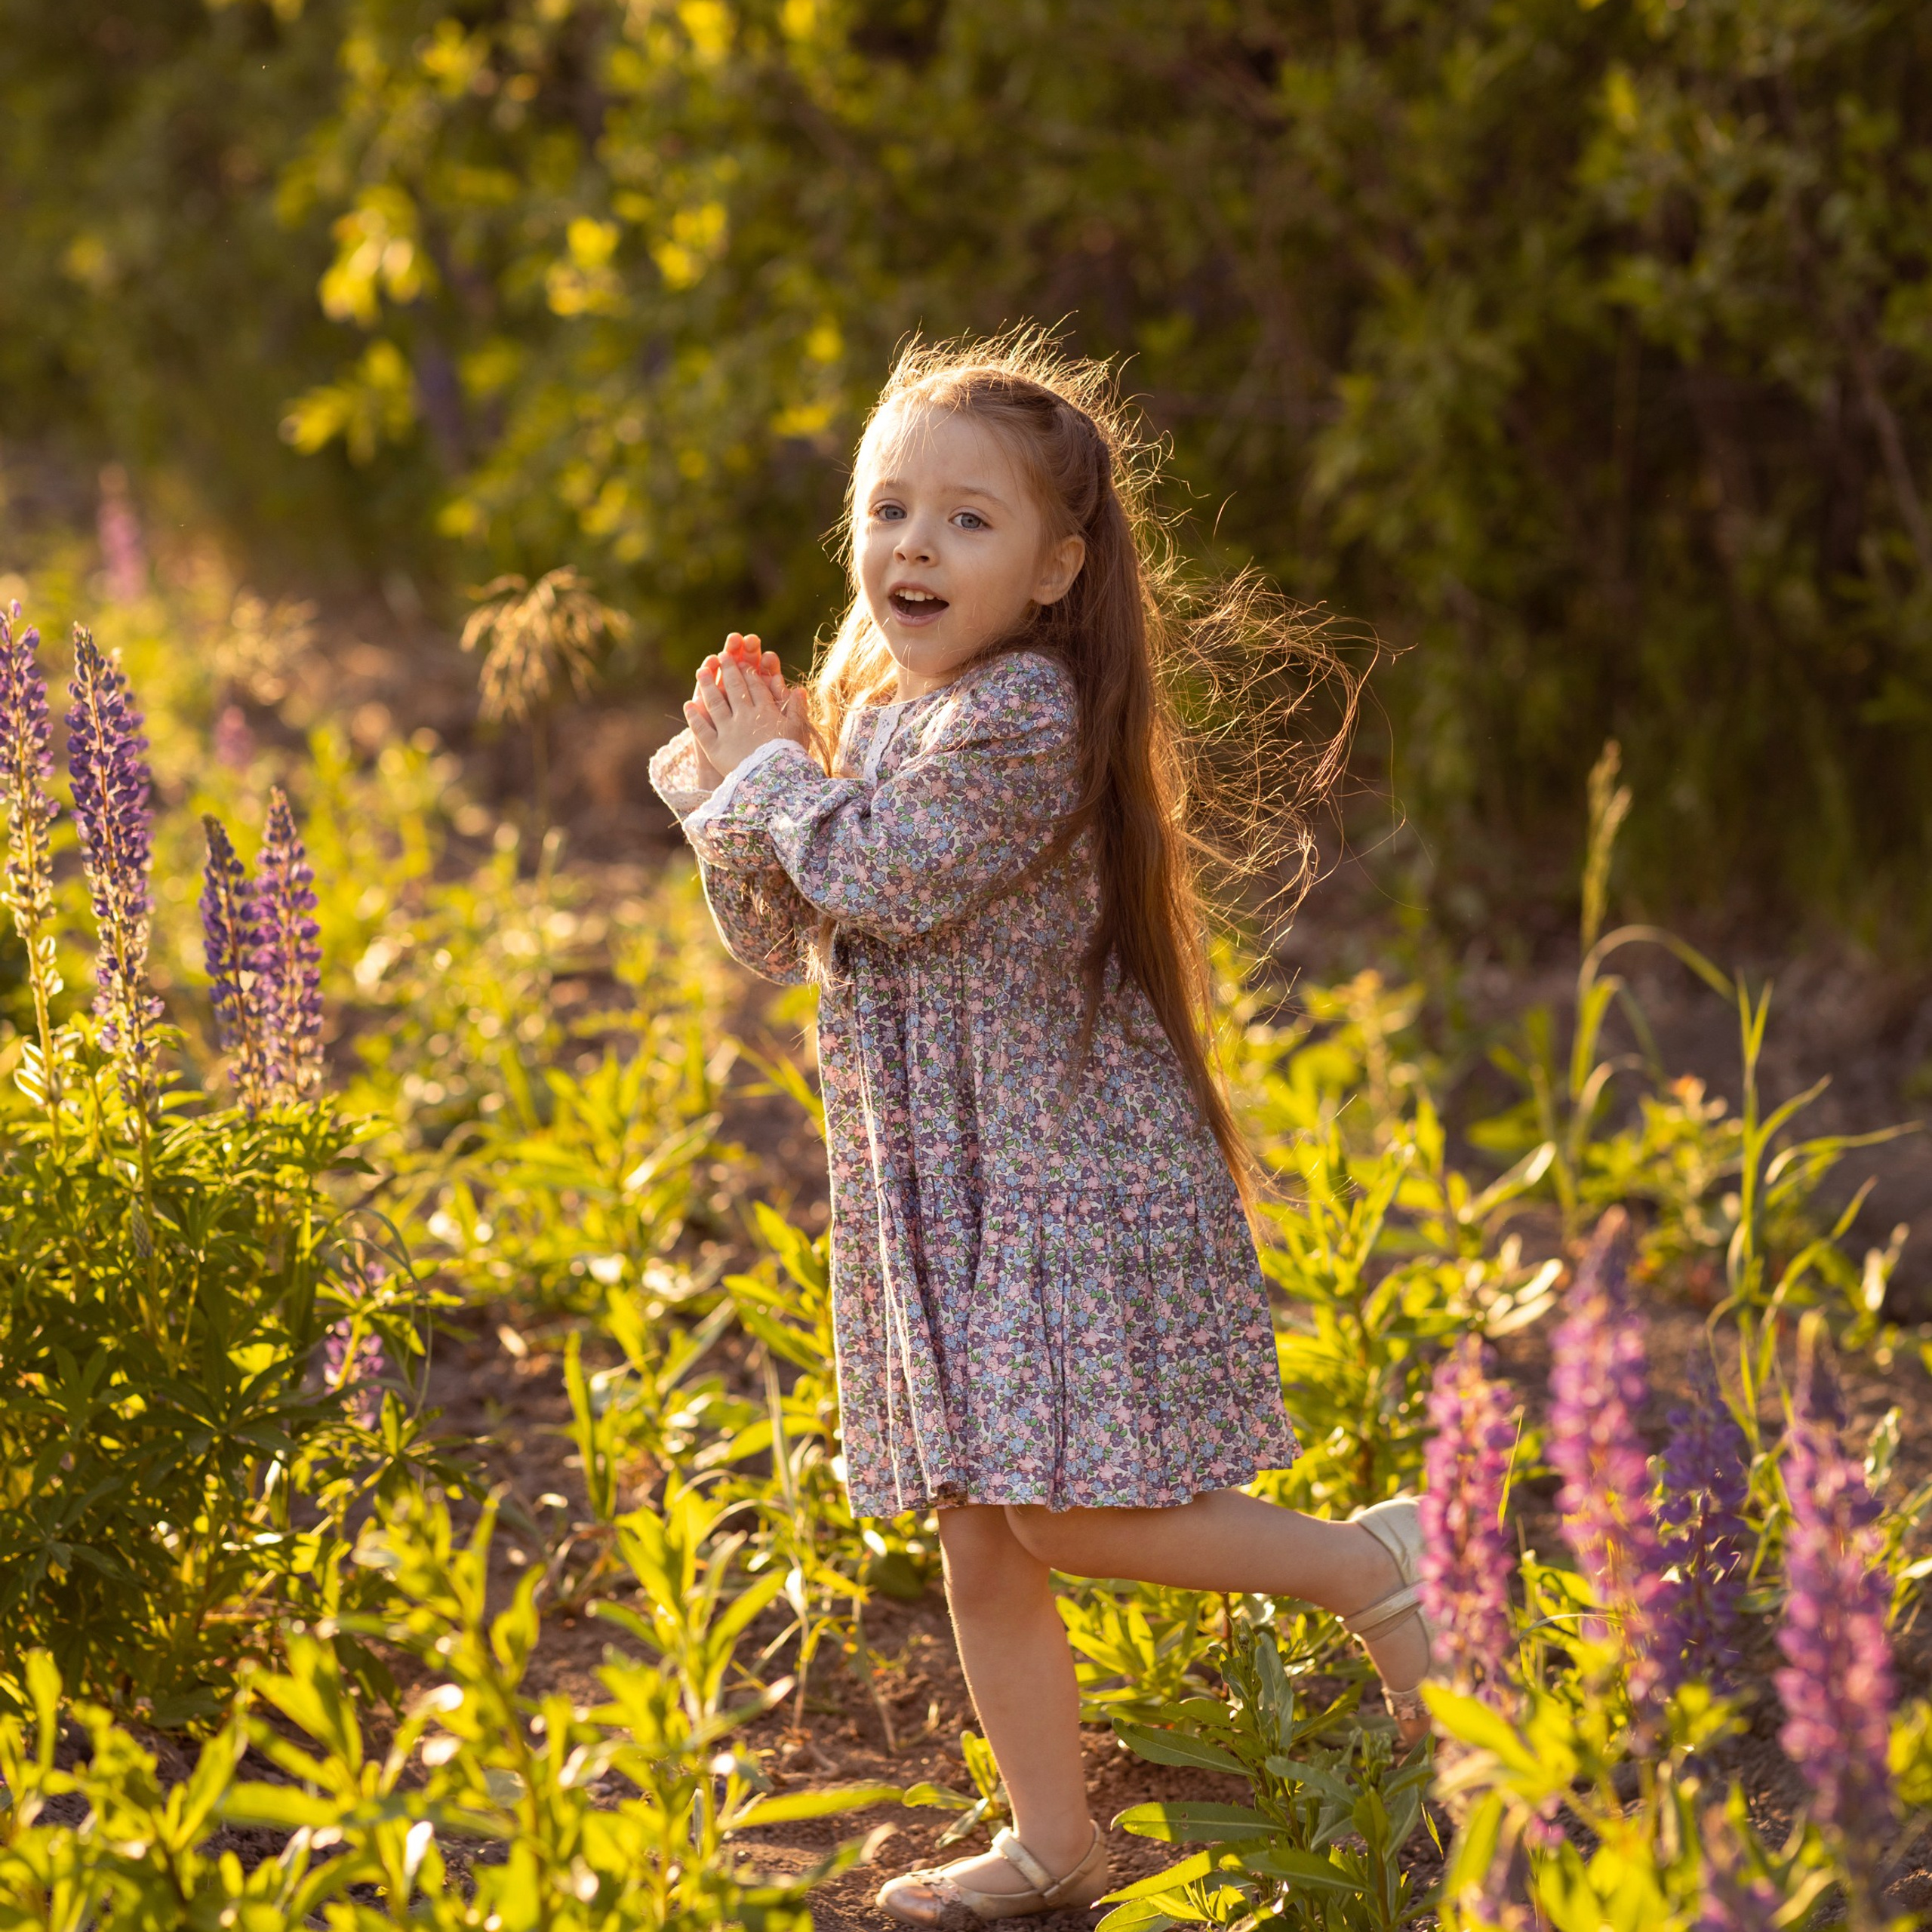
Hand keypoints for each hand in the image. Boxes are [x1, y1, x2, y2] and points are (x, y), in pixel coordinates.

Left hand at [686, 645, 802, 777]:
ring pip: (715, 703)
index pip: (755, 686)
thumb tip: (798, 689)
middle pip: (734, 688)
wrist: (774, 785)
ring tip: (701, 671)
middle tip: (722, 655)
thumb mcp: (799, 732)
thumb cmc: (791, 758)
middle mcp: (744, 717)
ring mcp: (727, 731)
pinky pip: (701, 729)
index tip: (743, 661)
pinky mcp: (715, 749)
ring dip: (707, 685)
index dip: (749, 672)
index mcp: (765, 712)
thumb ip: (798, 709)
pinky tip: (688, 705)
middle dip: (728, 670)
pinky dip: (694, 717)